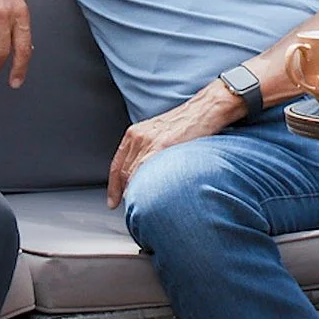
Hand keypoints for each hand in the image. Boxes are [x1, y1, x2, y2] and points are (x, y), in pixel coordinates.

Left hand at [106, 83, 244, 207]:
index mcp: (135, 133)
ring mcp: (149, 142)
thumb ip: (148, 150)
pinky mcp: (162, 146)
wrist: (205, 110)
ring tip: (143, 208)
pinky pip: (146, 173)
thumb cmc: (187, 123)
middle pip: (124, 174)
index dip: (113, 187)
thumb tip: (145, 172)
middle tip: (133, 208)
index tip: (113, 201)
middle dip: (125, 193)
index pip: (117, 165)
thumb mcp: (160, 133)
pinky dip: (146, 188)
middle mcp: (138, 137)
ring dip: (136, 193)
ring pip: (133, 176)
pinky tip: (151, 198)